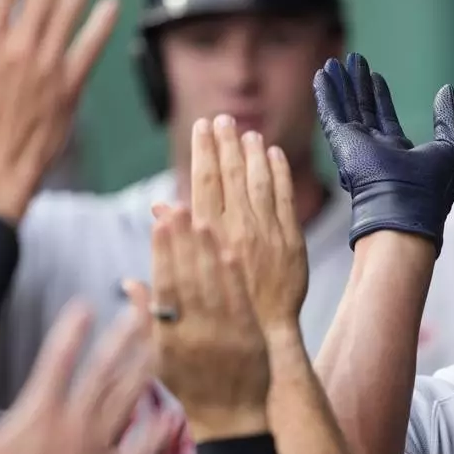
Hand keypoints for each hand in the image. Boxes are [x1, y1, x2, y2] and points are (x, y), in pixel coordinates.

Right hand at [0, 301, 168, 453]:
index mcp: (39, 414)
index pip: (59, 359)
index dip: (72, 329)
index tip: (85, 305)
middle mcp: (75, 426)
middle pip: (105, 371)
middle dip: (123, 336)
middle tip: (138, 311)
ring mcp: (99, 451)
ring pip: (128, 400)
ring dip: (143, 370)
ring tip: (154, 346)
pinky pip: (142, 449)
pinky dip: (157, 431)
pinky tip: (169, 414)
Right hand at [130, 207, 269, 441]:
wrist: (232, 419)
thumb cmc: (192, 386)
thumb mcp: (159, 358)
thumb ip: (145, 319)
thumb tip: (128, 281)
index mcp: (168, 339)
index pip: (162, 286)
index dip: (160, 253)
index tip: (158, 223)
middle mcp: (194, 335)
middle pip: (186, 279)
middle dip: (181, 242)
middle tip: (178, 208)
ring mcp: (223, 335)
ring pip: (212, 285)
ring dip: (207, 250)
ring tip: (202, 219)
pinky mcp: (249, 337)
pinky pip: (240, 300)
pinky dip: (233, 275)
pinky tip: (230, 249)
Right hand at [190, 116, 307, 334]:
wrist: (266, 334)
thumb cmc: (223, 305)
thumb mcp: (190, 274)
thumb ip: (177, 238)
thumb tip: (161, 207)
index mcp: (209, 235)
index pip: (204, 182)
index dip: (203, 151)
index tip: (201, 127)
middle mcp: (237, 229)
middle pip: (231, 176)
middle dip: (225, 143)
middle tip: (222, 119)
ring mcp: (267, 233)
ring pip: (258, 182)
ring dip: (252, 153)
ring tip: (248, 131)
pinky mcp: (291, 241)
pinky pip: (285, 199)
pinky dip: (280, 174)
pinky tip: (274, 155)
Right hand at [313, 53, 453, 255]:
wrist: (403, 213)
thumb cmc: (429, 191)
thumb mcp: (449, 148)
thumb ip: (446, 118)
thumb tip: (446, 91)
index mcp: (398, 154)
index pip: (386, 119)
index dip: (380, 97)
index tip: (376, 77)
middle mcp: (374, 150)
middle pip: (363, 110)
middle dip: (358, 85)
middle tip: (354, 62)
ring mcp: (356, 147)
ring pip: (346, 109)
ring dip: (341, 85)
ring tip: (336, 63)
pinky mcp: (342, 144)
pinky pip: (331, 114)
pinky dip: (326, 95)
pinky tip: (322, 77)